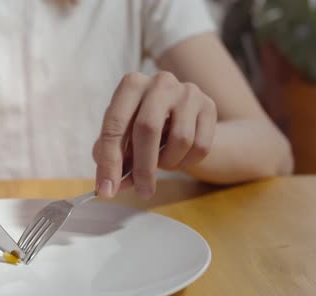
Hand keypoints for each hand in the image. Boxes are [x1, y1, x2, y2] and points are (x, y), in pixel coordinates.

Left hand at [93, 71, 216, 198]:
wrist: (184, 116)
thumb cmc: (144, 126)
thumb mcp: (122, 135)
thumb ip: (111, 155)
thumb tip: (110, 184)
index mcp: (131, 85)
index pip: (115, 125)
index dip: (109, 161)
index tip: (106, 190)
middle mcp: (159, 82)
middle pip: (148, 129)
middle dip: (142, 168)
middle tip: (141, 192)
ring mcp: (187, 92)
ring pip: (180, 140)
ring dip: (168, 162)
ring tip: (161, 161)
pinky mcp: (209, 106)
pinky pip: (200, 146)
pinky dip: (187, 162)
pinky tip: (179, 156)